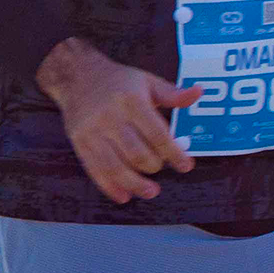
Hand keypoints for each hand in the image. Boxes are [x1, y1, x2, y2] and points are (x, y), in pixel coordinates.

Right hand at [38, 38, 198, 202]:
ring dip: (135, 184)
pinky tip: (123, 196)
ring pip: (115, 166)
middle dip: (154, 166)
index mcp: (131, 101)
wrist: (76, 77)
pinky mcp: (79, 142)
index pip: (157, 134)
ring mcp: (92, 132)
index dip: (174, 154)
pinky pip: (94, 169)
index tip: (186, 165)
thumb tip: (197, 93)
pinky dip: (109, 186)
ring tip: (151, 192)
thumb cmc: (116, 81)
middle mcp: (110, 117)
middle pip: (137, 153)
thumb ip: (172, 93)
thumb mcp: (146, 81)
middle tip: (161, 167)